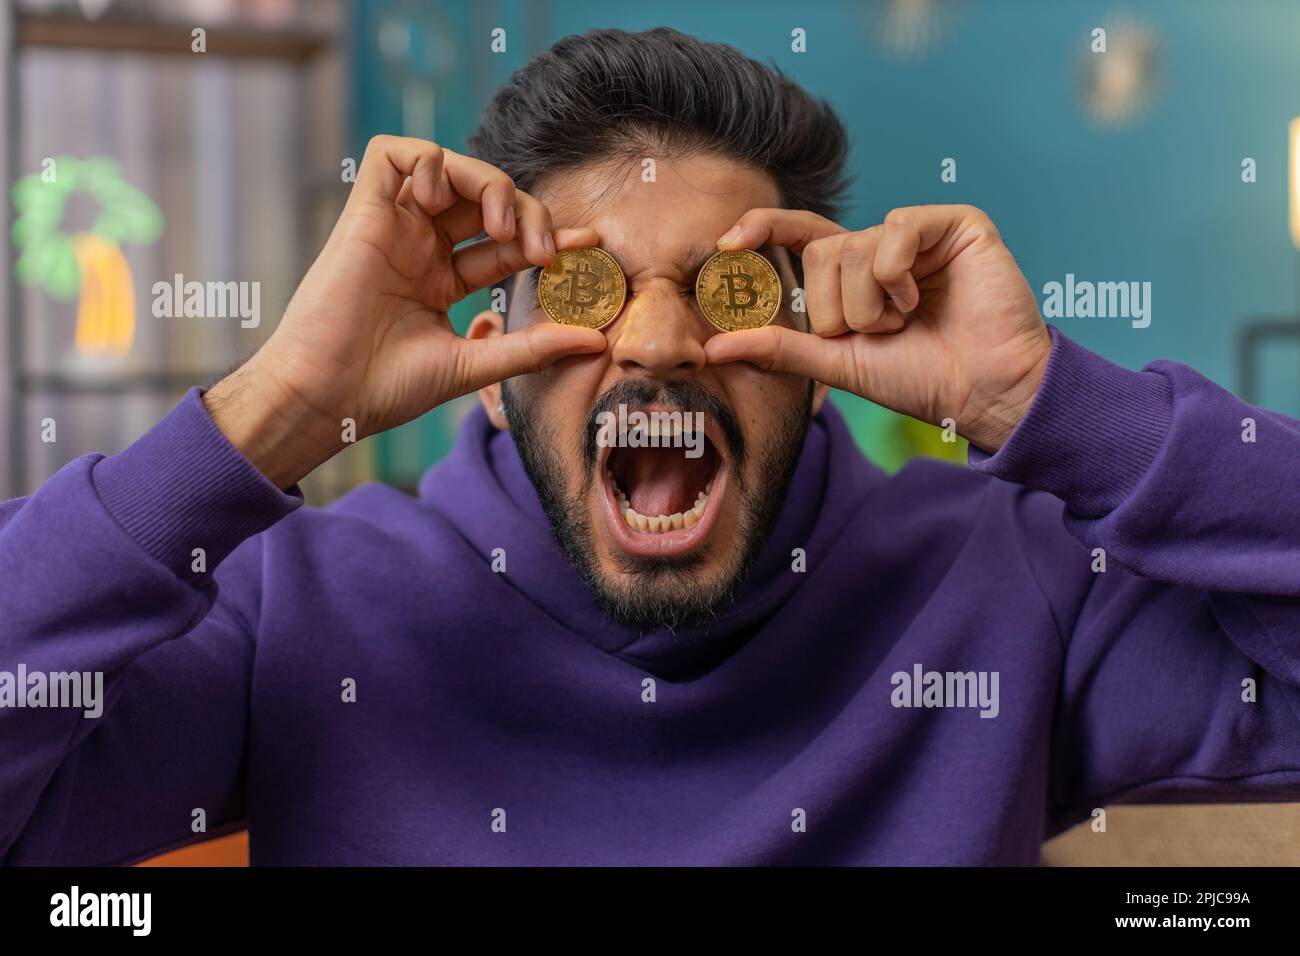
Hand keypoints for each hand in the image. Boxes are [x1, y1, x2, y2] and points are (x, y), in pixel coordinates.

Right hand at [207, 135, 605, 485]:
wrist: (328, 398)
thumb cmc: (387, 389)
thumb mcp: (474, 365)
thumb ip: (532, 348)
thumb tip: (597, 341)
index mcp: (441, 280)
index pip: (507, 244)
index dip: (549, 236)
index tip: (590, 244)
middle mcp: (419, 247)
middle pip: (486, 199)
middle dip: (526, 211)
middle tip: (543, 251)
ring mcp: (392, 228)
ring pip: (450, 168)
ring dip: (489, 184)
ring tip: (499, 227)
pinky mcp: (362, 212)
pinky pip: (394, 153)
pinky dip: (429, 159)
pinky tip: (442, 197)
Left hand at [704, 204, 1050, 451]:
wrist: (982, 392)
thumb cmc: (919, 379)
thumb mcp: (837, 363)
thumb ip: (779, 349)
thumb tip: (713, 346)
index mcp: (854, 275)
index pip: (799, 236)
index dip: (762, 229)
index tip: (725, 244)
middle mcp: (882, 247)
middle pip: (821, 252)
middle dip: (840, 308)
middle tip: (881, 331)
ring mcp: (919, 233)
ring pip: (854, 247)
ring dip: (872, 303)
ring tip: (908, 320)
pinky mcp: (955, 224)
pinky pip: (897, 228)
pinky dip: (897, 271)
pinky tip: (921, 296)